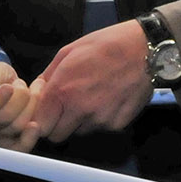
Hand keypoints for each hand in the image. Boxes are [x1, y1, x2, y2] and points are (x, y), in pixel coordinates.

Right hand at [0, 62, 41, 151]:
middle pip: (1, 118)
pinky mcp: (9, 143)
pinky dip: (29, 137)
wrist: (5, 85)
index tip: (8, 87)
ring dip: (30, 106)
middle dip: (19, 97)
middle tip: (20, 83)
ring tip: (31, 91)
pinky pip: (19, 147)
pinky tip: (35, 126)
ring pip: (16, 126)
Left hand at [34, 20, 151, 142]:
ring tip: (92, 97)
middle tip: (67, 108)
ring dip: (80, 121)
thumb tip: (37, 91)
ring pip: (79, 132)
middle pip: (57, 136)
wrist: (143, 51)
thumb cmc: (105, 46)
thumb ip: (48, 75)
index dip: (41, 119)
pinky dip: (101, 119)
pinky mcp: (117, 124)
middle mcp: (79, 109)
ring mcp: (99, 119)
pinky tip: (108, 99)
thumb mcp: (68, 51)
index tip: (47, 112)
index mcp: (62, 90)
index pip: (40, 125)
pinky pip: (101, 128)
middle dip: (58, 125)